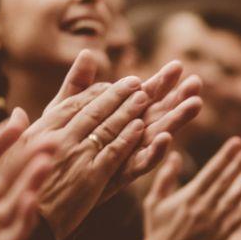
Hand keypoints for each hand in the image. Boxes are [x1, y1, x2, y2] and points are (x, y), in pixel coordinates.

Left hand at [45, 52, 203, 200]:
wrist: (43, 186)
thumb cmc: (54, 147)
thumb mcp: (64, 111)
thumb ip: (78, 84)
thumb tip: (88, 52)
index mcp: (120, 118)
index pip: (145, 95)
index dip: (161, 81)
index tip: (177, 65)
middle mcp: (129, 135)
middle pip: (159, 113)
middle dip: (178, 98)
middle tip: (197, 83)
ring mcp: (127, 155)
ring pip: (158, 135)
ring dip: (176, 120)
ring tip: (194, 104)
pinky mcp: (121, 175)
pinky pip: (141, 164)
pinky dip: (154, 151)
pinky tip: (166, 138)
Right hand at [141, 138, 240, 239]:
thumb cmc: (157, 229)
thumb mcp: (154, 202)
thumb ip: (166, 177)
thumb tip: (176, 155)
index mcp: (189, 197)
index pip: (211, 171)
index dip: (225, 156)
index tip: (237, 142)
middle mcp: (203, 208)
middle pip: (226, 182)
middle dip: (240, 164)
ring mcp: (213, 224)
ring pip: (234, 200)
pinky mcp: (219, 238)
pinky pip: (235, 222)